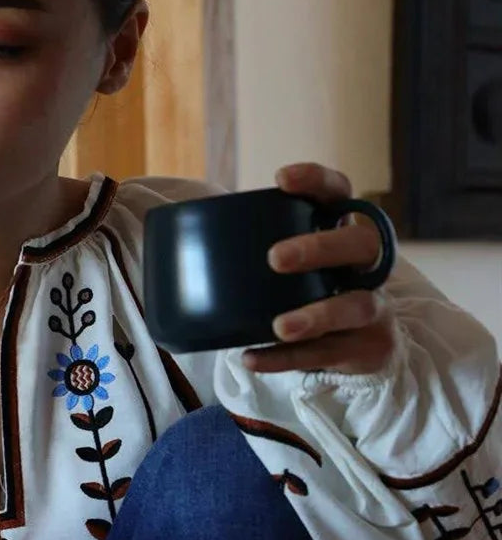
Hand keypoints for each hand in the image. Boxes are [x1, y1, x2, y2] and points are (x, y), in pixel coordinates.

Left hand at [242, 162, 397, 375]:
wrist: (358, 348)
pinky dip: (289, 359)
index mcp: (342, 233)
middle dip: (319, 247)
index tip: (280, 179)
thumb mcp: (290, 270)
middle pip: (360, 244)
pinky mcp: (368, 347)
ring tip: (280, 326)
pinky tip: (254, 359)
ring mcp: (373, 307)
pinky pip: (330, 355)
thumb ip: (251, 254)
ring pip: (356, 306)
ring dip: (316, 315)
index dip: (317, 181)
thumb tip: (167, 247)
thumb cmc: (308, 296)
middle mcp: (365, 266)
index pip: (340, 193)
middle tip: (275, 258)